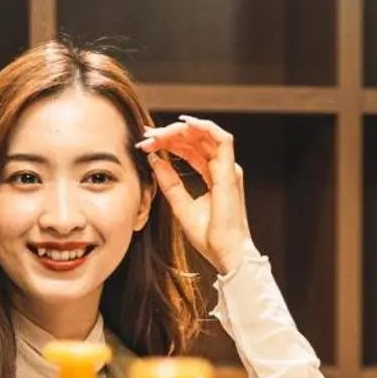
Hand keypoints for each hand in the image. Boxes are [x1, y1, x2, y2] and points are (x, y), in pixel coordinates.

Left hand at [137, 115, 254, 274]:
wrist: (225, 252)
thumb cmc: (209, 237)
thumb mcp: (180, 205)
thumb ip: (169, 182)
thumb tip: (155, 160)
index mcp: (213, 177)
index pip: (191, 150)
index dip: (168, 143)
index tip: (146, 144)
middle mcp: (222, 169)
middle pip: (196, 141)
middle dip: (169, 135)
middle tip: (147, 136)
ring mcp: (228, 169)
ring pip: (206, 135)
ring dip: (181, 130)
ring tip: (159, 133)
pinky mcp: (230, 171)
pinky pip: (221, 138)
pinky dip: (203, 127)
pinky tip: (183, 125)